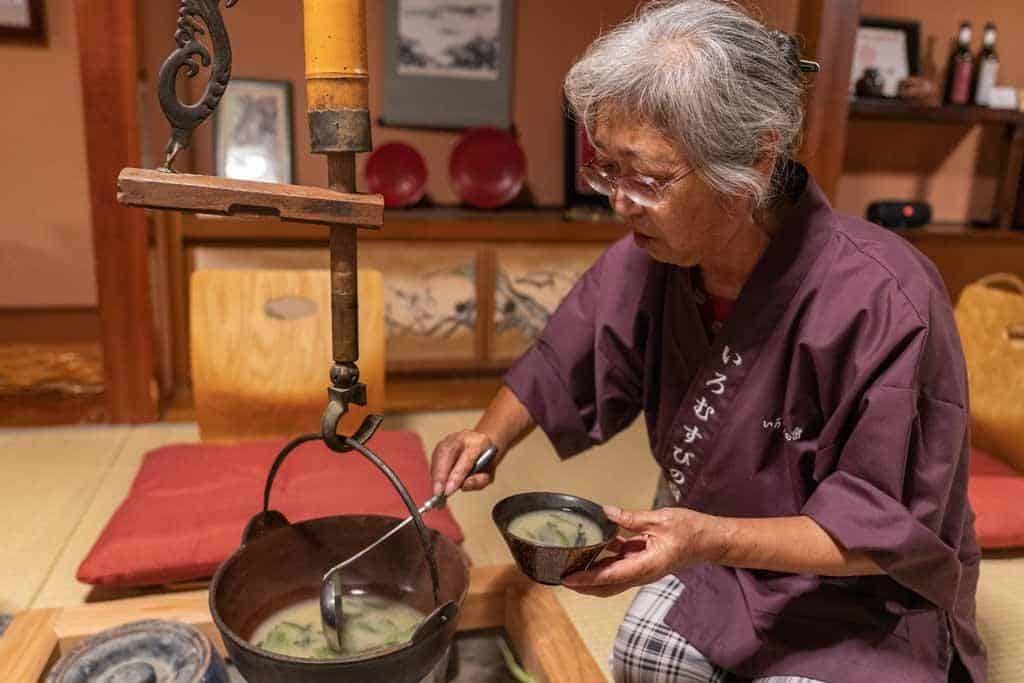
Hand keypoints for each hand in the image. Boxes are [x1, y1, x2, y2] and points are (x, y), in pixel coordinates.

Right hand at [430, 430, 498, 496]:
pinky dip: (434, 472)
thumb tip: (463, 486)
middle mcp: (463, 437)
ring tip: (436, 491)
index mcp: (479, 442)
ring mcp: (451, 438)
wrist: (484, 445)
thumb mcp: (489, 473)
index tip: (448, 491)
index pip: (466, 459)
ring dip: (435, 474)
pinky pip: (435, 458)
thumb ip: (479, 480)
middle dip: (440, 474)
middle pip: (447, 453)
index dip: (456, 475)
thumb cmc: (487, 461)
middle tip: (437, 492)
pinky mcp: (442, 444)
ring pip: (439, 455)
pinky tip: (436, 483)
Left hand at [562, 506, 722, 596]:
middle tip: (561, 577)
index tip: (569, 579)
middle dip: (584, 584)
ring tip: (570, 563)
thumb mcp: (661, 519)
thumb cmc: (691, 531)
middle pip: (607, 585)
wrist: (710, 540)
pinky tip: (594, 544)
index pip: (611, 576)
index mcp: (647, 565)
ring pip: (611, 576)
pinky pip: (620, 563)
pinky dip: (605, 558)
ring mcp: (642, 569)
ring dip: (592, 573)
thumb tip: (606, 512)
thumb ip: (632, 518)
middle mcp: (642, 572)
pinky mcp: (643, 562)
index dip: (588, 578)